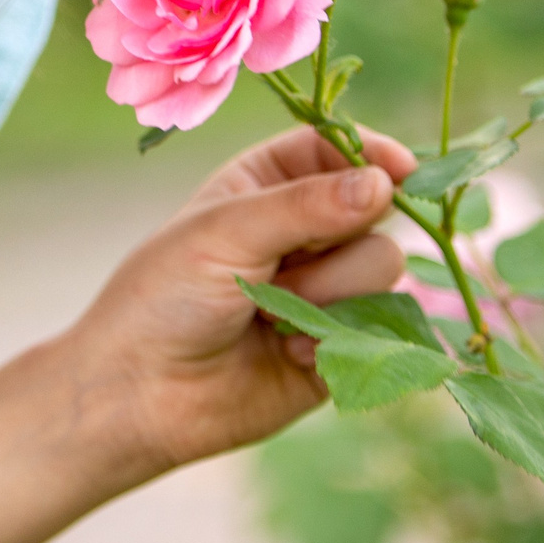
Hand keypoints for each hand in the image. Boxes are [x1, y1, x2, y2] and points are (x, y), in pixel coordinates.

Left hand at [53, 125, 415, 482]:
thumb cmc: (164, 296)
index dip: (370, 153)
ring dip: (331, 291)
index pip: (333, 148)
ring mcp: (324, 287)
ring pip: (384, 265)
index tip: (401, 168)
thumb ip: (305, 206)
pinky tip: (290, 353)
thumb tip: (385, 183)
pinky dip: (338, 335)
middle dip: (338, 235)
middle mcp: (302, 231)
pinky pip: (379, 325)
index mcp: (264, 184)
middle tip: (282, 265)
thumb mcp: (225, 232)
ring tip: (270, 317)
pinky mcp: (339, 343)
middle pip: (372, 206)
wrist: (142, 393)